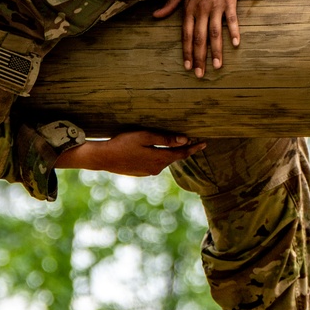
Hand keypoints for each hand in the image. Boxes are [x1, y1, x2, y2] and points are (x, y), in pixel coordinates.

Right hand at [55, 130, 205, 175]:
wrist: (104, 158)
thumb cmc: (123, 143)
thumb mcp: (145, 136)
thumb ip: (165, 138)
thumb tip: (184, 140)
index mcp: (160, 158)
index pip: (182, 153)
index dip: (194, 148)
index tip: (204, 143)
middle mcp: (157, 168)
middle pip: (174, 157)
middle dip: (183, 150)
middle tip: (193, 141)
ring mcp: (148, 172)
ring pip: (164, 160)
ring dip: (170, 153)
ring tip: (175, 144)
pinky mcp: (141, 172)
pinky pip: (155, 163)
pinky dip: (159, 156)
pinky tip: (156, 150)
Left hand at [154, 0, 240, 77]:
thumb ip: (170, 3)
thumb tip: (155, 15)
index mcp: (189, 8)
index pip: (186, 35)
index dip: (187, 51)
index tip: (188, 66)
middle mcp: (201, 10)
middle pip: (200, 38)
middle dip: (199, 57)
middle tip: (200, 75)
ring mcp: (216, 7)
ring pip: (215, 33)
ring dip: (216, 51)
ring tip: (217, 66)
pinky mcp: (229, 2)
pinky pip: (232, 20)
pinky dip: (233, 32)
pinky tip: (235, 44)